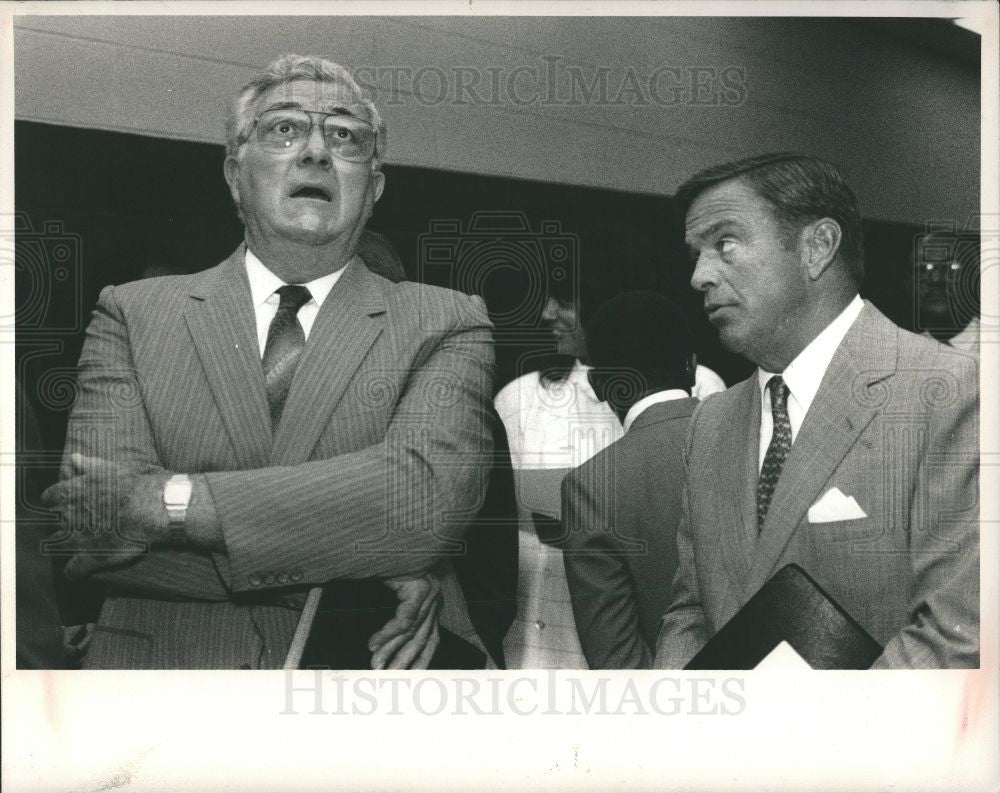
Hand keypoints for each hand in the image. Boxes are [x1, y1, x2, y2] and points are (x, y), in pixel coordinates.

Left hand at [41, 454, 168, 579]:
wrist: (156, 506)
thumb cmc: (139, 484)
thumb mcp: (114, 468)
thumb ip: (90, 465)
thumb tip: (74, 458)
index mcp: (71, 491)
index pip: (50, 497)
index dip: (60, 501)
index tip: (70, 503)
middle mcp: (68, 514)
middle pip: (53, 521)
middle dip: (64, 523)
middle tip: (82, 523)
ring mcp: (76, 537)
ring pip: (58, 545)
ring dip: (66, 545)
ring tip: (82, 545)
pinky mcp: (90, 557)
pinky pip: (72, 571)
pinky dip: (74, 573)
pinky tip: (80, 573)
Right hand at [367, 574, 441, 669]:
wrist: (388, 537)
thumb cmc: (390, 565)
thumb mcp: (397, 593)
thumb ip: (398, 617)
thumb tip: (379, 645)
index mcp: (433, 601)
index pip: (432, 639)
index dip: (421, 660)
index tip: (409, 678)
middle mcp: (435, 598)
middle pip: (421, 639)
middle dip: (403, 661)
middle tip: (388, 678)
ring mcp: (430, 593)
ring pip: (411, 631)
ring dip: (391, 651)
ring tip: (377, 665)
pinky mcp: (420, 588)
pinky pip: (405, 619)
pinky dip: (388, 634)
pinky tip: (374, 644)